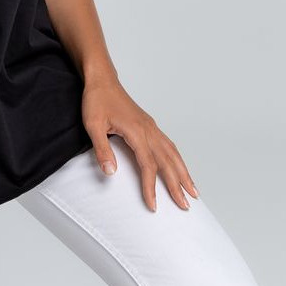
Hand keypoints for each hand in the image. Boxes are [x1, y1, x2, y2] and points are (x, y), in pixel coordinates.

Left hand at [81, 76, 199, 212]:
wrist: (102, 80)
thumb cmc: (96, 100)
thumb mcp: (93, 125)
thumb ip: (102, 150)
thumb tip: (110, 173)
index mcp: (136, 131)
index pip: (148, 165)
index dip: (151, 187)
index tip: (153, 205)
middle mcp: (148, 130)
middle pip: (167, 162)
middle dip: (177, 185)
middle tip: (186, 206)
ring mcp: (151, 127)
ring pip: (173, 153)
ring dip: (184, 172)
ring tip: (193, 191)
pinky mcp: (149, 125)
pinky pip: (169, 145)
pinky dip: (178, 159)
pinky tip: (180, 167)